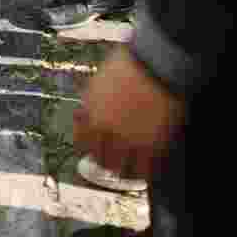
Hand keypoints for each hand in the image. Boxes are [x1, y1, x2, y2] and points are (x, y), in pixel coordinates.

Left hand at [72, 45, 185, 180]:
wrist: (155, 62)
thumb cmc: (131, 63)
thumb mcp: (102, 79)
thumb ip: (95, 100)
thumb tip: (91, 110)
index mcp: (90, 110)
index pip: (80, 140)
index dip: (86, 148)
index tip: (90, 151)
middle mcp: (104, 127)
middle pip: (97, 158)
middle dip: (102, 163)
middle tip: (108, 165)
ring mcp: (126, 138)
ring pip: (118, 168)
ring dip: (120, 172)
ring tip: (126, 174)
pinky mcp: (149, 144)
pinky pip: (143, 169)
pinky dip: (142, 174)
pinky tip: (144, 175)